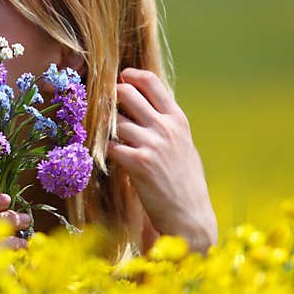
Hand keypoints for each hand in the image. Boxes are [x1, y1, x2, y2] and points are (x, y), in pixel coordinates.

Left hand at [106, 68, 217, 252]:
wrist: (190, 217)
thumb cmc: (184, 182)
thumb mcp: (182, 145)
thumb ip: (164, 124)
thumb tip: (139, 105)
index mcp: (177, 119)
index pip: (151, 82)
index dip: (130, 76)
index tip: (119, 79)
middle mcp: (166, 127)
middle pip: (126, 93)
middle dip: (111, 99)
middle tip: (103, 110)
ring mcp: (152, 144)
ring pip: (114, 121)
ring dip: (105, 129)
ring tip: (104, 138)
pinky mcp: (138, 163)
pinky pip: (110, 146)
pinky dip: (103, 150)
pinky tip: (106, 156)